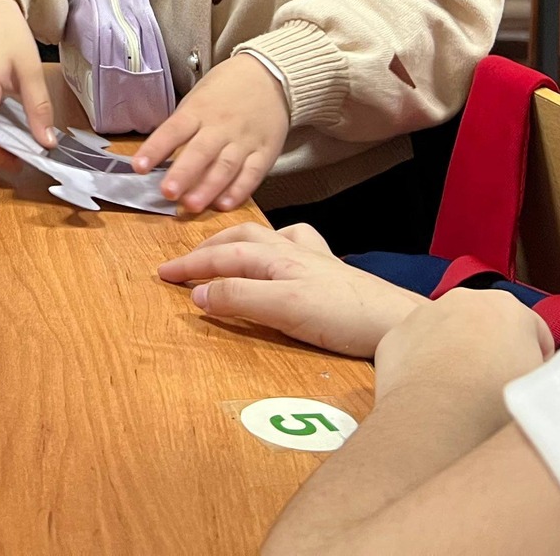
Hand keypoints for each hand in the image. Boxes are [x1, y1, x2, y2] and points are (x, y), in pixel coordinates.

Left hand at [132, 53, 289, 212]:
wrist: (268, 75)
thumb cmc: (225, 90)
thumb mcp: (198, 98)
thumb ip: (183, 126)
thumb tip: (159, 158)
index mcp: (199, 110)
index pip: (174, 129)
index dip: (155, 148)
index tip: (138, 166)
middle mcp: (221, 126)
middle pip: (200, 151)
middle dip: (183, 173)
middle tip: (168, 193)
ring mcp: (244, 140)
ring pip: (225, 166)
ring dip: (208, 188)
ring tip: (191, 205)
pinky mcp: (265, 151)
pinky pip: (252, 173)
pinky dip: (239, 190)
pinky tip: (224, 204)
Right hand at [158, 222, 424, 357]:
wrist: (398, 321)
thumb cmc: (341, 316)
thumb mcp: (282, 309)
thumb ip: (238, 298)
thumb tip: (197, 293)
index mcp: (275, 256)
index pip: (221, 257)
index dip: (190, 266)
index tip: (161, 275)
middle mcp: (291, 250)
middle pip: (239, 239)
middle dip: (207, 249)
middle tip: (181, 265)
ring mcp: (314, 258)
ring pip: (264, 238)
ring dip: (236, 241)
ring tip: (220, 250)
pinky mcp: (332, 272)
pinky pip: (295, 244)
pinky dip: (276, 243)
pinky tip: (280, 251)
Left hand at [374, 288, 553, 401]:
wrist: (438, 414)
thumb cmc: (498, 400)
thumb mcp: (542, 388)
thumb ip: (546, 374)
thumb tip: (543, 379)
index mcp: (510, 307)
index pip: (537, 335)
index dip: (538, 364)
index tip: (532, 389)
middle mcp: (466, 299)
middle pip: (491, 328)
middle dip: (495, 353)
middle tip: (497, 392)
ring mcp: (426, 313)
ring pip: (451, 336)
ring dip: (458, 357)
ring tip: (463, 396)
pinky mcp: (398, 334)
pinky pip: (419, 350)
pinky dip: (426, 367)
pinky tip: (433, 395)